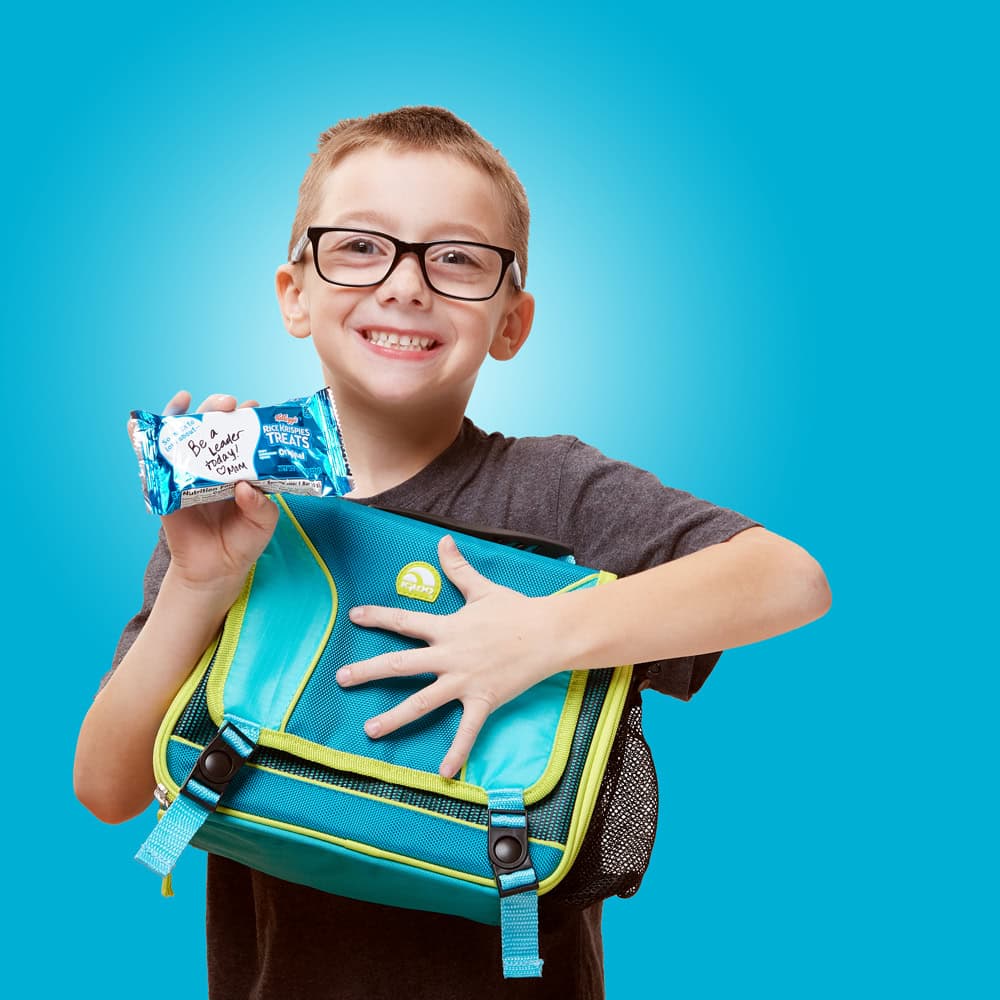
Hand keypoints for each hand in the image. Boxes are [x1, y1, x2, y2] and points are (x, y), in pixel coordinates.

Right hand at [131, 390, 278, 601]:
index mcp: (240, 468)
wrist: (215, 570)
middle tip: (228, 404)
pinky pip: (150, 460)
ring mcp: (186, 473)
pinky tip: (139, 424)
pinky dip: (141, 438)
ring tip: (187, 400)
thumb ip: (261, 506)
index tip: (254, 407)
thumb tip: (244, 487)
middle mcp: (213, 466)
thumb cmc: (242, 542)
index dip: (246, 419)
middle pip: (212, 428)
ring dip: (182, 415)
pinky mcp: (163, 487)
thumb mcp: (263, 523)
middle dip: (218, 410)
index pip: (242, 435)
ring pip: (182, 437)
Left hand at [336, 535, 563, 778]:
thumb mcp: (482, 588)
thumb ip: (457, 568)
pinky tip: (444, 773)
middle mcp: (449, 656)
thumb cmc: (516, 611)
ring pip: (422, 702)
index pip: (405, 622)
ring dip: (394, 717)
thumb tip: (443, 540)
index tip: (354, 616)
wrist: (548, 633)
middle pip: (400, 665)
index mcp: (447, 628)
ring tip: (369, 730)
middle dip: (369, 671)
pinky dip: (456, 753)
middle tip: (342, 678)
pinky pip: (467, 731)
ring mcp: (464, 681)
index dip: (378, 617)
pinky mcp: (483, 700)